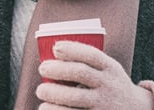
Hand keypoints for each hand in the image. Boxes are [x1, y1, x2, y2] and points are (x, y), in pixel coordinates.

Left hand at [35, 40, 153, 109]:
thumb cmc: (112, 86)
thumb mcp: (110, 70)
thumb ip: (90, 63)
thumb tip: (54, 54)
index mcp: (111, 69)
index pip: (92, 55)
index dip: (72, 50)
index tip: (55, 48)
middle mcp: (109, 85)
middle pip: (80, 73)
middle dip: (58, 69)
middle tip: (42, 68)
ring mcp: (104, 105)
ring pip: (75, 98)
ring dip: (54, 94)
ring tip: (41, 91)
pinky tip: (47, 108)